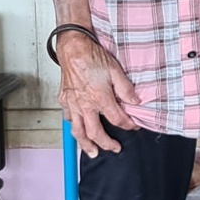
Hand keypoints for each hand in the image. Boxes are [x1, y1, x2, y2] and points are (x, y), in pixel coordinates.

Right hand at [55, 32, 140, 157]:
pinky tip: (77, 128)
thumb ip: (126, 89)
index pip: (117, 119)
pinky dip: (73, 125)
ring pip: (77, 130)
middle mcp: (84, 104)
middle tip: (114, 149)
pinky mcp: (64, 99)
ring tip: (92, 152)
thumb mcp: (116, 71)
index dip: (127, 125)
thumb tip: (135, 102)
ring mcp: (72, 103)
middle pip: (95, 132)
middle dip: (106, 144)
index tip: (133, 126)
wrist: (73, 47)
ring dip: (85, 144)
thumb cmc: (93, 56)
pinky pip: (67, 117)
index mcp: (100, 98)